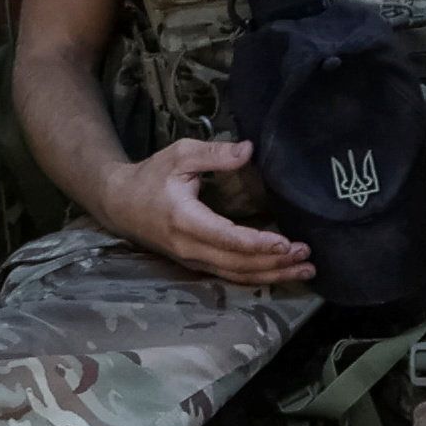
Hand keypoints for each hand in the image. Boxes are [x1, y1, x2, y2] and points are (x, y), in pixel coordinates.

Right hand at [95, 137, 313, 287]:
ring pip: (236, 275)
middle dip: (274, 262)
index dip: (256, 243)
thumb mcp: (180, 155)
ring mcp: (192, 260)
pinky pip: (230, 275)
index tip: (285, 243)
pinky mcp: (196, 264)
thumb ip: (215, 154)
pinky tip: (281, 272)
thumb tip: (249, 149)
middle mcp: (189, 248)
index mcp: (185, 220)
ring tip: (304, 269)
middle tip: (306, 255)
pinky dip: (258, 276)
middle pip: (237, 263)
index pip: (226, 237)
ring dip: (272, 274)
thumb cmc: (151, 176)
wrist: (119, 204)